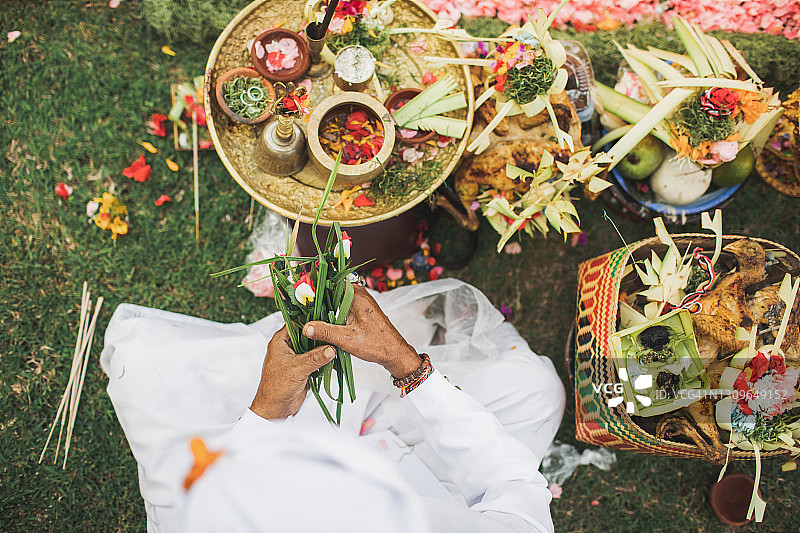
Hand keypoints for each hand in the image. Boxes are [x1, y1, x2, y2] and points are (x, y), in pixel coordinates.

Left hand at [250, 326, 335, 419]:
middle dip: (321, 334)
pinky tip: (335, 357)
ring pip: (314, 346)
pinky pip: (317, 358)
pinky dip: (325, 358)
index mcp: (281, 341)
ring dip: (325, 347)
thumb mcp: (297, 369)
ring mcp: (297, 357)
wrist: (275, 409)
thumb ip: (315, 357)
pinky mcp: (304, 367)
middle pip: (308, 334)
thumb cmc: (275, 388)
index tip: (326, 316)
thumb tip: (331, 349)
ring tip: (338, 343)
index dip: (311, 319)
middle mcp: (288, 346)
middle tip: (335, 331)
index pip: (297, 322)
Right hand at [302, 286, 420, 378]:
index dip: (315, 284)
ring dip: (324, 303)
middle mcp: (359, 294)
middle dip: (317, 295)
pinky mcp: (360, 309)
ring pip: (336, 297)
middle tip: (301, 303)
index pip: (331, 281)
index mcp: (356, 295)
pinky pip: (342, 304)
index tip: (302, 290)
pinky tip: (323, 319)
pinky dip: (332, 309)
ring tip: (309, 311)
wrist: (394, 353)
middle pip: (332, 288)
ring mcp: (360, 301)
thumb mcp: (347, 339)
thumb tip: (306, 327)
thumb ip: (325, 331)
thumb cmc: (377, 345)